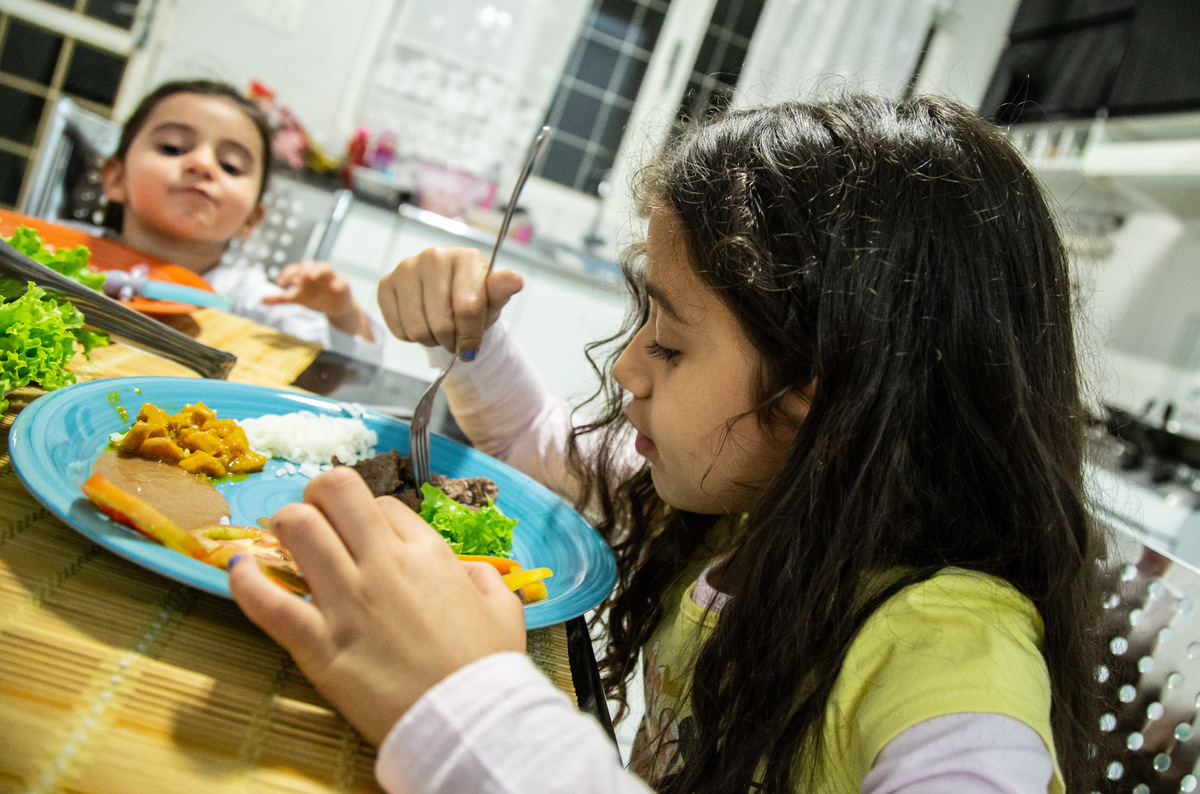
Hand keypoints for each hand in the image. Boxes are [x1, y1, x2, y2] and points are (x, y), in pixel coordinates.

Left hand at [228, 466, 526, 744]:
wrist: (465, 722)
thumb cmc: (487, 667)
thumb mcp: (504, 608)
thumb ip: (485, 577)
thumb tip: (465, 570)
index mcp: (427, 553)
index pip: (382, 504)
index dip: (368, 515)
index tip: (364, 538)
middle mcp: (383, 564)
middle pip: (335, 491)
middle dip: (317, 496)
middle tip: (314, 518)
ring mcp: (347, 601)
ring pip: (297, 528)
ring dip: (283, 525)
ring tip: (281, 541)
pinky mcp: (318, 644)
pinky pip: (267, 600)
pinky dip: (246, 579)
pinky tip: (241, 569)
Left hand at [265, 261, 371, 337]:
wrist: (334, 307)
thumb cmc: (315, 298)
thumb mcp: (297, 299)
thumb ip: (280, 298)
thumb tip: (260, 300)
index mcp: (304, 274)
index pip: (294, 269)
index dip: (286, 274)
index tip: (280, 283)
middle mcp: (317, 272)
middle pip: (309, 264)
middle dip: (302, 269)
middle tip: (296, 278)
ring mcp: (330, 277)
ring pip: (325, 268)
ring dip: (318, 270)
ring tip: (311, 276)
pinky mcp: (343, 285)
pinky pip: (341, 281)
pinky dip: (338, 283)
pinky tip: (333, 287)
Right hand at [377, 246, 522, 358]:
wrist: (448, 298)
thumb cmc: (474, 298)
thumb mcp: (493, 300)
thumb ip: (501, 291)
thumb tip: (516, 280)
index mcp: (465, 257)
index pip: (467, 307)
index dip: (470, 336)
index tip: (472, 348)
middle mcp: (434, 256)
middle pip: (441, 322)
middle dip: (451, 340)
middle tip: (456, 339)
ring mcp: (407, 268)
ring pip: (417, 328)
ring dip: (431, 340)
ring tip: (440, 331)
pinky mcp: (386, 284)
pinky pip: (398, 328)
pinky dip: (411, 337)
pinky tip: (422, 323)